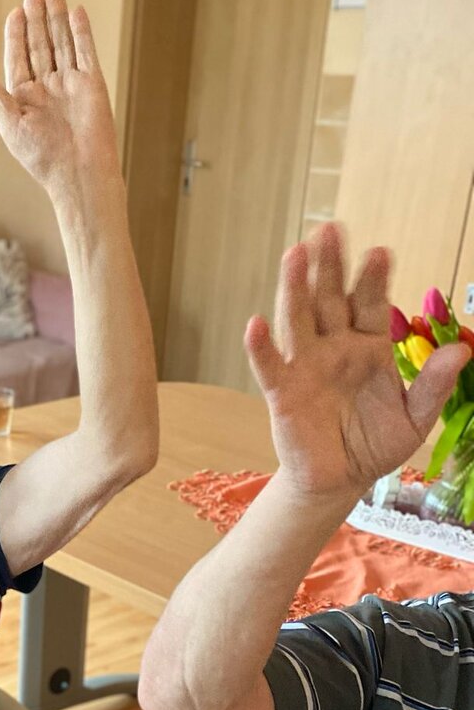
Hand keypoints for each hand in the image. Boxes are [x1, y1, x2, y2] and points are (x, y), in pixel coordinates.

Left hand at [0, 0, 118, 195]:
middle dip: (36, 20)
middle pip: (40, 46)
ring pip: (62, 44)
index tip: (15, 12)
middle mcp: (48, 89)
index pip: (19, 59)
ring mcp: (70, 84)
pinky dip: (81, 31)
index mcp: (25, 99)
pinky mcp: (92, 83)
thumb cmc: (41, 156)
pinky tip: (75, 11)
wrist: (78, 171)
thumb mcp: (10, 125)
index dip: (16, 36)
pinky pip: (85, 52)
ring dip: (56, 19)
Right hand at [248, 224, 469, 499]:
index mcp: (368, 346)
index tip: (380, 252)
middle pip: (329, 298)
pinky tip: (256, 324)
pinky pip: (270, 366)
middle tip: (329, 229)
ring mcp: (305, 366)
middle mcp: (334, 347)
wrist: (340, 480)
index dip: (373, 279)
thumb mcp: (415, 418)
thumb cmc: (375, 444)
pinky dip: (260, 347)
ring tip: (294, 253)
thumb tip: (460, 351)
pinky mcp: (282, 392)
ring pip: (298, 319)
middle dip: (329, 265)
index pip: (370, 303)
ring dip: (294, 287)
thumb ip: (433, 385)